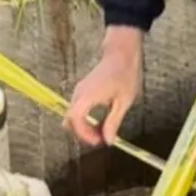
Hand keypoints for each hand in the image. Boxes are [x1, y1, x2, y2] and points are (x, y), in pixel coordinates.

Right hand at [62, 26, 142, 145]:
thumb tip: (108, 140)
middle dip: (83, 133)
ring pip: (74, 114)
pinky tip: (99, 121)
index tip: (98, 141)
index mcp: (87, 96)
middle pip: (71, 119)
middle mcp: (79, 93)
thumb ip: (113, 122)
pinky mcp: (83, 89)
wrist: (121, 53)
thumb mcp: (123, 102)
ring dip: (84, 126)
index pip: (76, 120)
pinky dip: (85, 118)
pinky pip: (78, 108)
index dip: (84, 134)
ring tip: (101, 132)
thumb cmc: (124, 74)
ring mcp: (80, 90)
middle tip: (100, 139)